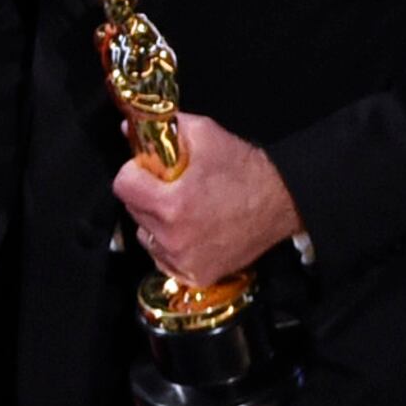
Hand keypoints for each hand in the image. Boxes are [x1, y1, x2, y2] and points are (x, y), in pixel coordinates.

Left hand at [112, 113, 300, 286]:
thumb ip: (160, 129)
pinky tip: (191, 229)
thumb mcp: (203, 134)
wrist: (283, 202)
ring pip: (145, 235)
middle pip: (133, 209)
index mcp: (171, 205)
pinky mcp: (197, 276)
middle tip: (173, 186)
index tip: (153, 169)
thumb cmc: (243, 168)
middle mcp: (173, 239)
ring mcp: (184, 261)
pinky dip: (169, 244)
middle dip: (147, 194)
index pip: (122, 185)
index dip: (136, 171)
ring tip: (185, 209)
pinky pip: (163, 257)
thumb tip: (127, 130)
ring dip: (155, 221)